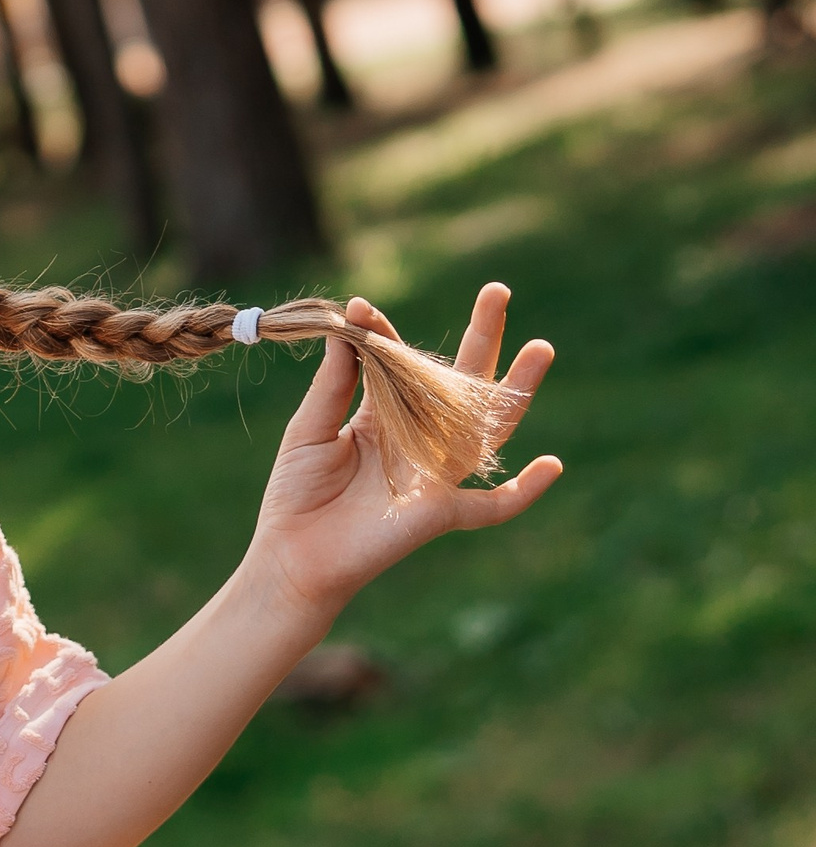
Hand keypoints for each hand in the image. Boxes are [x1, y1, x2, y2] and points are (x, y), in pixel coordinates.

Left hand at [242, 285, 560, 628]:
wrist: (291, 555)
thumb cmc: (296, 494)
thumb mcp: (310, 428)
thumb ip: (335, 382)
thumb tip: (349, 321)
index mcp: (382, 418)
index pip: (398, 366)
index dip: (385, 336)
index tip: (364, 309)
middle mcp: (416, 442)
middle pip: (459, 384)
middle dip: (481, 339)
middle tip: (498, 291)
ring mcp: (434, 476)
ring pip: (485, 429)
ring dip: (516, 391)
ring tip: (542, 348)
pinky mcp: (440, 512)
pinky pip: (493, 507)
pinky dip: (525, 492)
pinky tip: (555, 466)